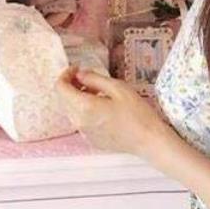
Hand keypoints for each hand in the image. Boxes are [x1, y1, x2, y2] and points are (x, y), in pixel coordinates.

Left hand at [55, 66, 170, 157]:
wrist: (149, 140)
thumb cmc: (137, 112)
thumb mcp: (117, 87)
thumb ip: (94, 78)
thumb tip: (79, 75)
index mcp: (84, 108)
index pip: (60, 88)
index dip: (66, 74)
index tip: (77, 67)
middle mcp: (80, 123)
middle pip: (63, 99)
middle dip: (72, 85)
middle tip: (88, 77)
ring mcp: (85, 134)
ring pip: (71, 110)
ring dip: (78, 97)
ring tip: (98, 91)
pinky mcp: (91, 140)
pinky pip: (80, 121)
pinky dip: (84, 110)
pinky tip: (101, 106)